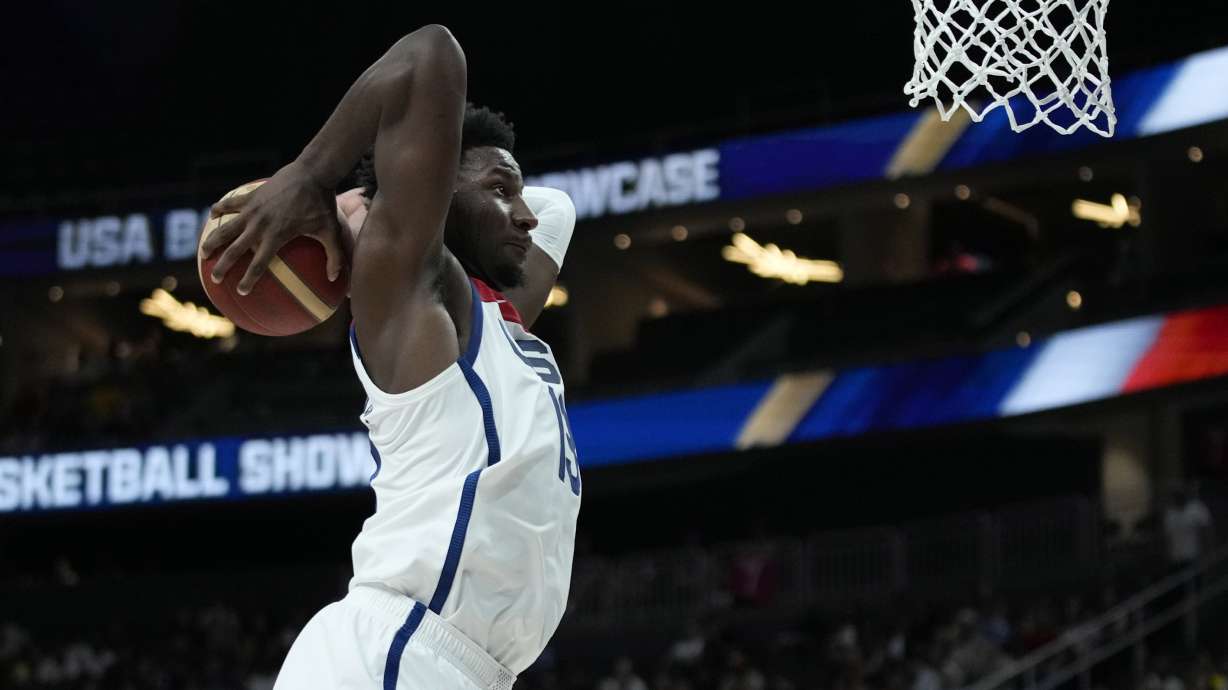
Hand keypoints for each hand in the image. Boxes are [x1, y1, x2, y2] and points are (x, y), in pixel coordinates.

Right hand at [199, 160, 346, 294]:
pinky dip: (220, 208)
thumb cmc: (323, 204)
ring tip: (203, 252)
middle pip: (235, 250)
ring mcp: (253, 210)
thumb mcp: (332, 231)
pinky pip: (230, 203)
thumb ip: (335, 256)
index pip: (259, 264)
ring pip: (225, 228)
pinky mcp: (251, 195)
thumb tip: (335, 278)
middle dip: (223, 265)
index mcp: (277, 236)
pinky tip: (213, 214)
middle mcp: (260, 225)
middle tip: (215, 278)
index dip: (249, 279)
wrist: (312, 173)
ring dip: (212, 241)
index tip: (242, 292)